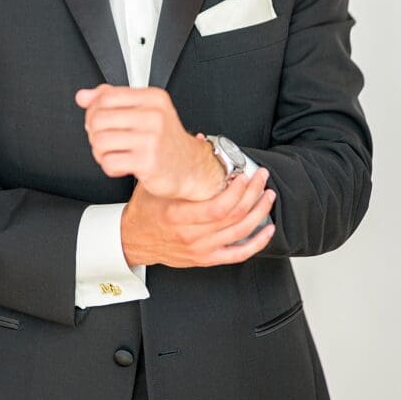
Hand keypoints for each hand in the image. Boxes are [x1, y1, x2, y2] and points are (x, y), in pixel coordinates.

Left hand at [75, 84, 224, 199]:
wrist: (190, 167)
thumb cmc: (164, 140)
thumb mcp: (143, 111)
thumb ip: (112, 99)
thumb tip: (83, 96)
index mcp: (153, 98)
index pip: (107, 96)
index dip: (94, 110)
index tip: (99, 119)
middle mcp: (154, 116)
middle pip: (99, 118)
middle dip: (94, 133)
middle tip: (105, 139)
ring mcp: (152, 139)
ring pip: (100, 141)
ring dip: (100, 152)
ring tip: (113, 153)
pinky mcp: (148, 162)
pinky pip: (109, 163)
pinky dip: (109, 167)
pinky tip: (122, 164)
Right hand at [120, 167, 275, 267]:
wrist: (133, 240)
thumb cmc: (144, 211)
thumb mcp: (153, 184)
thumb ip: (176, 164)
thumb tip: (200, 140)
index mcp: (177, 216)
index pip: (217, 208)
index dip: (237, 192)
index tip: (244, 175)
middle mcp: (191, 235)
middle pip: (233, 217)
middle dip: (253, 194)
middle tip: (261, 178)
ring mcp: (200, 249)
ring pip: (239, 233)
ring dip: (259, 212)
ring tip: (267, 195)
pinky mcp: (205, 258)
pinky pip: (238, 254)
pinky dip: (257, 243)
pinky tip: (267, 229)